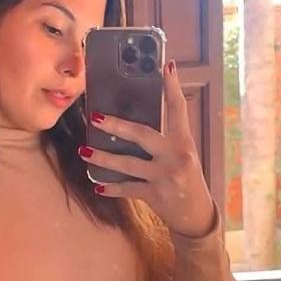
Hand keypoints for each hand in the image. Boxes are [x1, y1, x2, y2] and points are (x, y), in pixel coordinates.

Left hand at [80, 60, 216, 237]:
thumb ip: (167, 138)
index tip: (166, 66)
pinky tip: (98, 186)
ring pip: (128, 164)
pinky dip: (112, 188)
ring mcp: (164, 177)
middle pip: (143, 135)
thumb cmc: (187, 179)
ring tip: (84, 150)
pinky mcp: (154, 195)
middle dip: (117, 125)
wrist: (195, 214)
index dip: (172, 87)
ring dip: (103, 158)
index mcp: (184, 142)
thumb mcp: (183, 154)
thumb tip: (135, 122)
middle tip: (95, 116)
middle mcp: (175, 157)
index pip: (178, 109)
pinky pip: (128, 189)